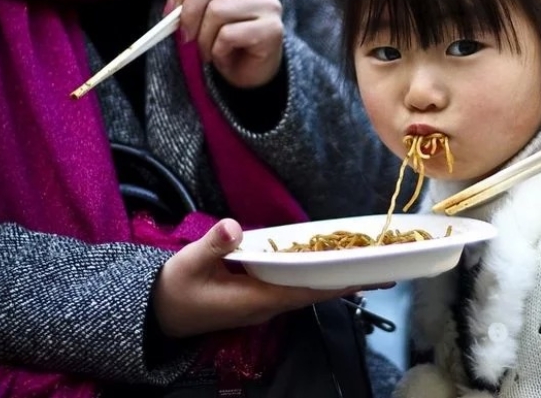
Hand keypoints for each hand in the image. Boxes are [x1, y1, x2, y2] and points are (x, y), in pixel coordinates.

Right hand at [153, 219, 359, 337]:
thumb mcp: (187, 264)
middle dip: (346, 281)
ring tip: (364, 263)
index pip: (306, 293)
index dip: (337, 284)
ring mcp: (264, 303)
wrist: (158, 313)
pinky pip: (294, 287)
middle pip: (315, 293)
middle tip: (382, 268)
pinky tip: (326, 263)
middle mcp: (267, 305)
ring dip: (333, 278)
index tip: (366, 277)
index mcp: (256, 300)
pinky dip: (314, 275)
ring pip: (306, 290)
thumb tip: (232, 226)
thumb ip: (212, 246)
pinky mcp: (259, 297)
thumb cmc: (174, 290)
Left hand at [167, 0, 283, 88]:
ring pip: (217, 11)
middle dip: (188, 10)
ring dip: (202, 38)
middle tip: (183, 35)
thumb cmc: (230, 37)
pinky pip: (228, 35)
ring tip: (207, 50)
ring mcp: (271, 7)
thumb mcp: (213, 2)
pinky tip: (222, 56)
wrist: (252, 73)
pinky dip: (216, 50)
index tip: (169, 12)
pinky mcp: (272, 31)